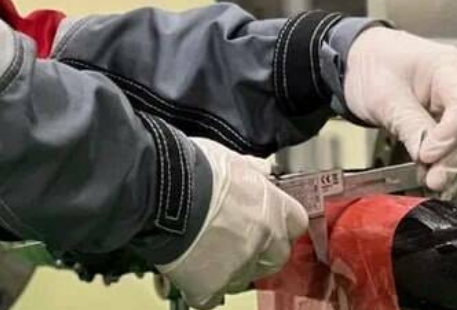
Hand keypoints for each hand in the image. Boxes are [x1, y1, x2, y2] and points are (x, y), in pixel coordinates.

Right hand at [158, 138, 308, 307]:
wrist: (161, 190)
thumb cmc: (192, 169)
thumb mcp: (231, 159)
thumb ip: (251, 172)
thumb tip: (259, 172)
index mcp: (271, 206)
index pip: (296, 223)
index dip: (281, 225)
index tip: (269, 223)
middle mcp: (263, 239)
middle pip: (276, 257)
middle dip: (260, 253)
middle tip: (235, 242)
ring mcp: (239, 266)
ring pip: (243, 279)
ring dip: (229, 270)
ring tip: (203, 252)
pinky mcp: (211, 287)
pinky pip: (211, 297)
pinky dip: (200, 288)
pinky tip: (188, 270)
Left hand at [342, 27, 456, 194]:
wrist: (361, 60)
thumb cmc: (374, 64)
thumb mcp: (386, 96)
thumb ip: (409, 126)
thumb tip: (426, 159)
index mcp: (450, 65)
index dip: (450, 135)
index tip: (428, 155)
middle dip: (453, 157)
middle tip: (434, 179)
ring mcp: (456, 103)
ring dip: (450, 164)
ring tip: (432, 182)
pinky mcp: (447, 121)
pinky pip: (452, 145)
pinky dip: (443, 163)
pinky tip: (435, 179)